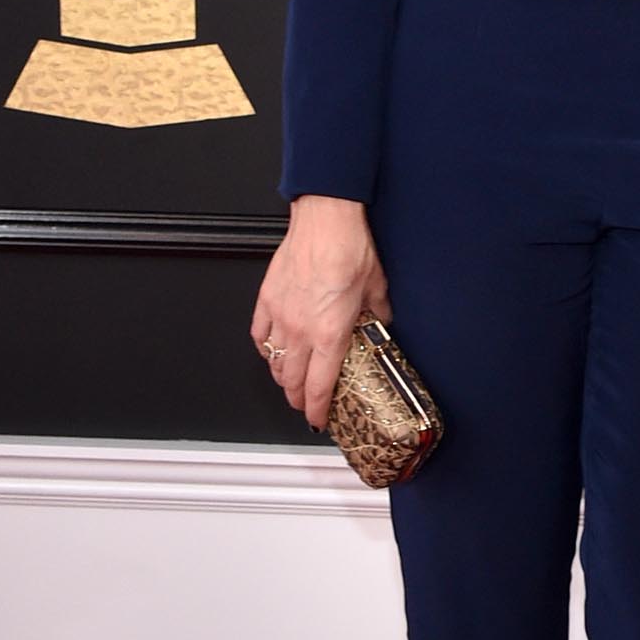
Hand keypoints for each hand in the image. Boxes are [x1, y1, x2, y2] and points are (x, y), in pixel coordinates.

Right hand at [251, 197, 391, 431]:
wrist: (324, 220)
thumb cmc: (349, 248)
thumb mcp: (377, 288)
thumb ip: (377, 314)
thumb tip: (380, 322)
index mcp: (330, 334)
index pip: (319, 386)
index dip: (317, 410)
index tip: (319, 419)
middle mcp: (301, 331)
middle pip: (291, 381)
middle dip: (297, 399)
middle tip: (304, 404)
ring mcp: (280, 316)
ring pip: (273, 361)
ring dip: (281, 377)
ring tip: (289, 381)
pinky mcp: (267, 300)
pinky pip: (259, 335)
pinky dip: (264, 349)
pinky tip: (271, 350)